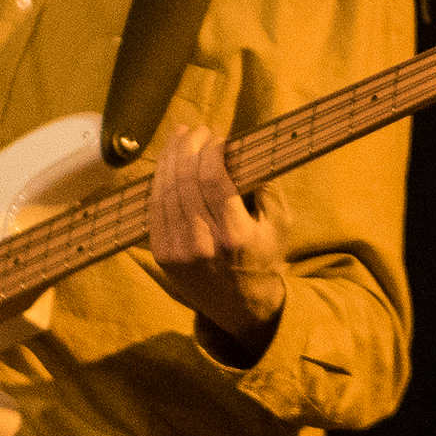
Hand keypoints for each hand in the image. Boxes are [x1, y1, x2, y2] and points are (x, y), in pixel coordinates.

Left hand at [148, 125, 287, 354]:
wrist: (241, 306)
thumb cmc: (264, 256)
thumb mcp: (280, 223)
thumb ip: (266, 186)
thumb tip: (243, 150)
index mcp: (235, 235)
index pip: (212, 179)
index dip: (211, 151)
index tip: (220, 138)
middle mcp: (202, 243)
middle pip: (185, 181)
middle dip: (189, 147)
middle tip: (197, 129)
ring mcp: (177, 250)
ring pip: (166, 191)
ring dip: (170, 158)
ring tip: (180, 137)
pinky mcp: (162, 254)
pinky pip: (155, 208)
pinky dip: (159, 181)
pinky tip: (167, 164)